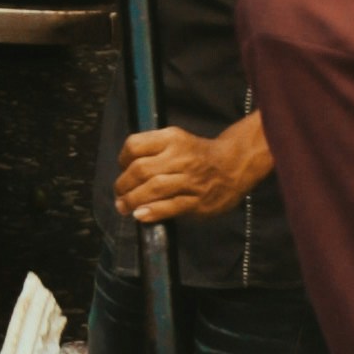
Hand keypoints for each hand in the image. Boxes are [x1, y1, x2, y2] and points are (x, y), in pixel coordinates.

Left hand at [114, 116, 270, 223]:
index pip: (135, 145)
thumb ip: (152, 149)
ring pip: (154, 188)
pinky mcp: (198, 201)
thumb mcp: (176, 140)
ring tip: (124, 207)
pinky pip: (171, 207)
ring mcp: (190, 180)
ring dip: (133, 200)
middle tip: (119, 194)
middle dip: (124, 185)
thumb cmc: (197, 155)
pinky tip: (141, 215)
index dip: (122, 159)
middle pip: (141, 170)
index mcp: (172, 138)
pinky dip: (152, 211)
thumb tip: (123, 168)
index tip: (121, 169)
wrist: (234, 165)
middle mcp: (180, 157)